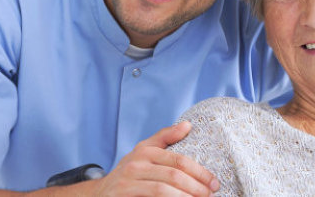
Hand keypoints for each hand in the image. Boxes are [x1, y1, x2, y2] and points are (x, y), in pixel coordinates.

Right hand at [88, 121, 218, 195]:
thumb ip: (165, 138)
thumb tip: (188, 125)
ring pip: (163, 190)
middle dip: (196, 187)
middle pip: (174, 176)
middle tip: (210, 195)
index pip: (179, 160)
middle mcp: (135, 165)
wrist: (99, 193)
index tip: (214, 183)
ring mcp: (127, 182)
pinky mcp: (123, 195)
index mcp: (145, 151)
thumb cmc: (129, 173)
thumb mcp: (143, 151)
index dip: (200, 172)